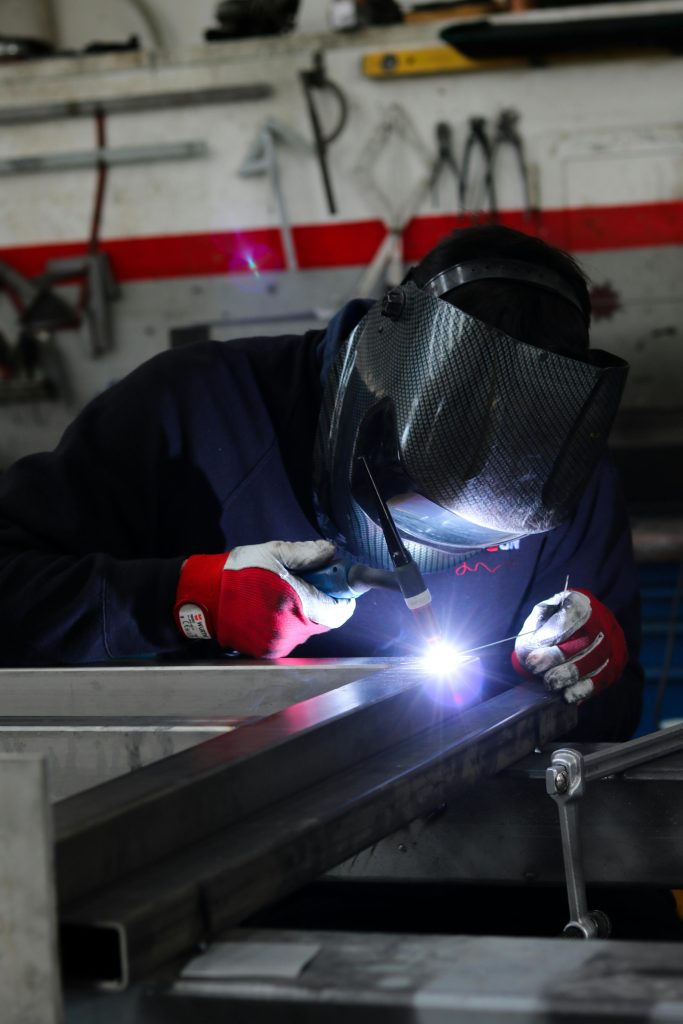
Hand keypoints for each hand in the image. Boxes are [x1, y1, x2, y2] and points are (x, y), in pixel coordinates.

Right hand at [174, 539, 354, 657]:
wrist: (202, 597)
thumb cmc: (237, 573)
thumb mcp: (273, 553)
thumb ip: (307, 553)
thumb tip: (331, 553)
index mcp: (297, 605)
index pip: (340, 611)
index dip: (344, 597)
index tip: (339, 583)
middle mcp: (292, 630)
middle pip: (324, 619)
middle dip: (322, 599)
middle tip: (308, 580)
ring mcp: (279, 644)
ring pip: (307, 627)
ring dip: (304, 610)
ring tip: (283, 590)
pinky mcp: (267, 650)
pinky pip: (289, 635)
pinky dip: (288, 620)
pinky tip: (271, 605)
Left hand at [512, 588, 627, 702]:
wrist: (564, 641)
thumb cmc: (547, 627)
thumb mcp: (539, 618)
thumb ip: (537, 622)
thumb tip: (539, 638)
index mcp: (582, 601)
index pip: (575, 613)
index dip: (556, 631)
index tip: (535, 645)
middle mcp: (603, 619)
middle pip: (587, 639)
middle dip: (559, 656)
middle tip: (536, 668)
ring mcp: (613, 642)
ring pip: (597, 660)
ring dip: (570, 674)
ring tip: (549, 683)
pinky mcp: (615, 664)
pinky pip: (603, 678)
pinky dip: (584, 688)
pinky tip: (567, 695)